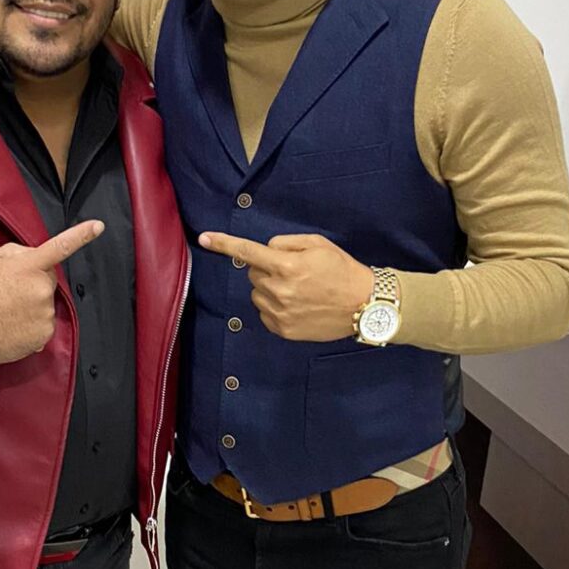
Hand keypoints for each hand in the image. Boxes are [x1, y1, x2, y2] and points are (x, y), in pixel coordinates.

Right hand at [0, 220, 104, 364]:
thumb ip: (20, 253)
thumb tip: (37, 257)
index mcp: (29, 265)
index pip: (60, 246)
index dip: (81, 235)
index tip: (98, 226)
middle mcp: (41, 288)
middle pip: (49, 280)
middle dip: (35, 283)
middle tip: (9, 291)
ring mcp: (44, 313)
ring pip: (46, 304)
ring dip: (33, 306)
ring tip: (7, 310)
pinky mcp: (43, 335)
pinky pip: (43, 325)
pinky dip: (31, 326)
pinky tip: (12, 325)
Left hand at [198, 231, 375, 341]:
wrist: (364, 304)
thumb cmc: (341, 270)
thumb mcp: (317, 244)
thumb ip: (286, 243)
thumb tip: (266, 250)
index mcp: (287, 266)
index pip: (248, 252)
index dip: (224, 243)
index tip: (204, 238)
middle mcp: (280, 290)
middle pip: (253, 273)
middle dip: (266, 269)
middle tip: (293, 271)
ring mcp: (281, 313)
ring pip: (257, 293)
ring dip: (269, 289)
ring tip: (298, 290)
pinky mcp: (284, 330)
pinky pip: (265, 313)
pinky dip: (274, 307)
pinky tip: (297, 305)